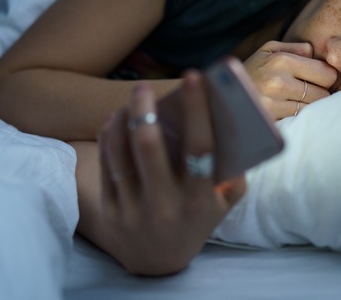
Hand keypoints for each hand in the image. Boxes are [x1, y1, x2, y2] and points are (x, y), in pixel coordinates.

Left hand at [97, 73, 245, 275]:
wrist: (159, 262)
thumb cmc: (198, 216)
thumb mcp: (225, 201)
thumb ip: (234, 169)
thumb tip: (226, 118)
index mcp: (199, 200)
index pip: (200, 148)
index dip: (197, 109)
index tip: (193, 77)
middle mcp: (165, 205)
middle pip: (149, 147)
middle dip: (144, 109)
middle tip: (144, 87)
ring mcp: (133, 209)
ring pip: (120, 153)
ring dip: (122, 119)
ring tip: (130, 101)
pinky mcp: (110, 211)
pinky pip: (106, 164)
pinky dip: (110, 136)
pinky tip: (116, 120)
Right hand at [243, 41, 336, 119]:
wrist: (223, 93)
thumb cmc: (252, 69)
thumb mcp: (268, 50)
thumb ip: (294, 48)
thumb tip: (314, 51)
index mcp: (281, 61)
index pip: (326, 74)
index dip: (325, 77)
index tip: (317, 78)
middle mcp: (278, 82)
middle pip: (322, 94)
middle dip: (318, 93)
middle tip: (305, 91)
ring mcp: (273, 104)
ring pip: (311, 109)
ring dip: (308, 106)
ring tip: (294, 100)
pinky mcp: (269, 121)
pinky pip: (297, 120)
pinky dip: (296, 116)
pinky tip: (286, 110)